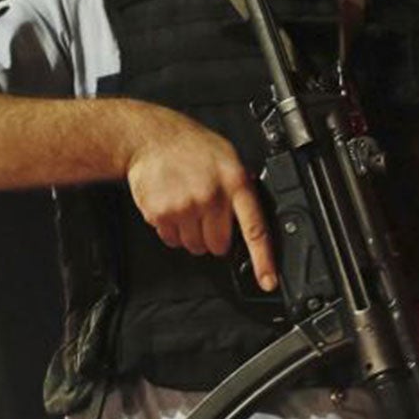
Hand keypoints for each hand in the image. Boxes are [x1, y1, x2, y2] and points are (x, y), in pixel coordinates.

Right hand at [123, 107, 277, 289]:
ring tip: (185, 205)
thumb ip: (240, 187)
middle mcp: (211, 196)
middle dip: (213, 238)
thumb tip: (252, 215)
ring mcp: (185, 206)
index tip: (268, 280)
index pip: (254, 229)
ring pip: (194, 246)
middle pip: (218, 245)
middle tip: (205, 216)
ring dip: (191, 234)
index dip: (263, 259)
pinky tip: (171, 205)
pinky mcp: (162, 214)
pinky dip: (171, 229)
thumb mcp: (226, 157)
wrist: (150, 138)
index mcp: (234, 182)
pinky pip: (171, 239)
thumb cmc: (190, 146)